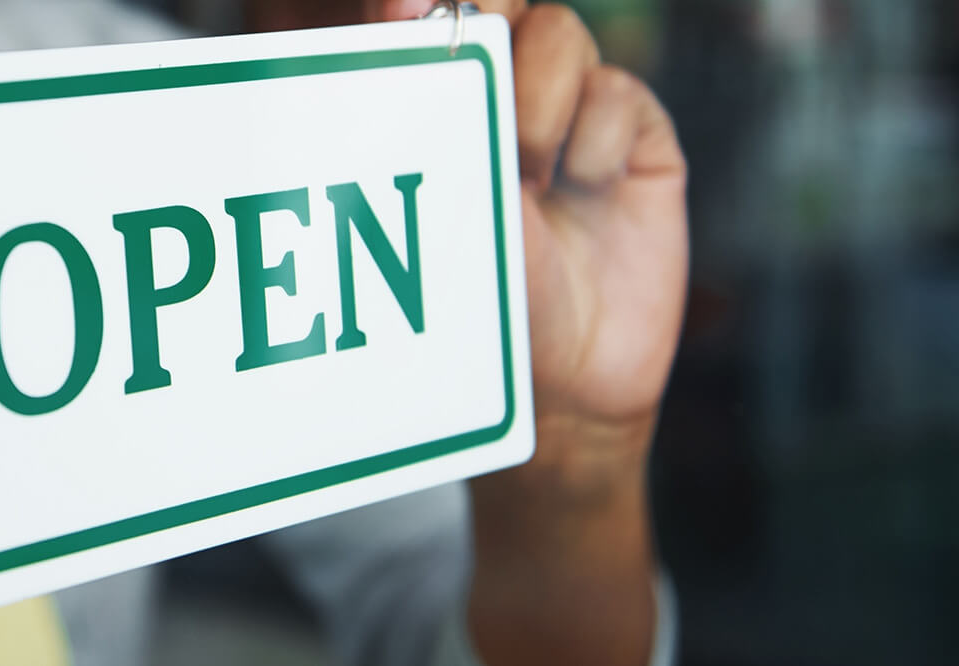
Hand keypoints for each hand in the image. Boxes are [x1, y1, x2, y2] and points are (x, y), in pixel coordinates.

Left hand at [258, 3, 685, 472]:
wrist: (560, 390)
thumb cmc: (472, 314)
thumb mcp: (438, 208)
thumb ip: (424, 113)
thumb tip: (397, 10)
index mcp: (434, 110)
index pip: (426, 22)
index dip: (415, 4)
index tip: (400, 10)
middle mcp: (501, 100)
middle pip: (498, 3)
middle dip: (484, 7)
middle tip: (472, 36)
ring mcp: (571, 118)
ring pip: (558, 33)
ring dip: (537, 95)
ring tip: (526, 169)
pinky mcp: (635, 142)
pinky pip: (618, 91)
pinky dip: (597, 135)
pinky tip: (583, 189)